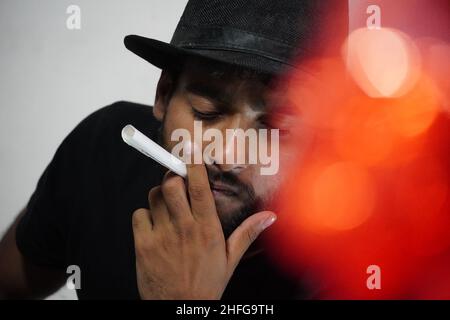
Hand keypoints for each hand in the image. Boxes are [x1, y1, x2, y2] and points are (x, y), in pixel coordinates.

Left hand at [132, 162, 276, 299]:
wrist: (180, 309)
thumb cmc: (206, 284)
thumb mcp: (231, 259)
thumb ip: (248, 233)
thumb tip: (270, 217)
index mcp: (207, 228)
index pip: (199, 187)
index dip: (193, 164)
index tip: (190, 149)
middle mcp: (184, 228)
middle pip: (171, 184)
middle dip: (172, 176)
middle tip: (176, 180)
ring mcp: (162, 236)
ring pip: (153, 196)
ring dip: (159, 195)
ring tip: (167, 205)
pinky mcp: (143, 245)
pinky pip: (138, 215)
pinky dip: (144, 215)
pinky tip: (154, 225)